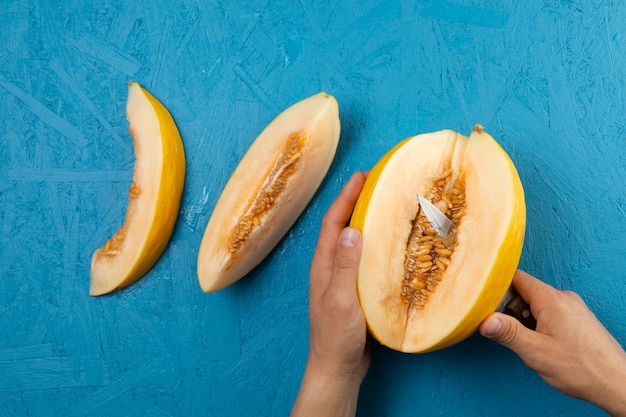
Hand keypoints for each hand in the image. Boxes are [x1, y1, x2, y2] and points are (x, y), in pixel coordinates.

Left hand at [290, 172, 369, 416]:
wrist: (337, 367)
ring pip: (355, 242)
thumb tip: (352, 229)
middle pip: (343, 226)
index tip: (361, 175)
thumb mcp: (340, 299)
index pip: (333, 222)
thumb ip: (345, 266)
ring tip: (388, 207)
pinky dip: (377, 247)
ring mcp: (343, 279)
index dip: (346, 197)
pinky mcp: (355, 291)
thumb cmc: (335, 337)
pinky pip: (366, 260)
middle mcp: (331, 267)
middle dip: (357, 202)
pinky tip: (393, 247)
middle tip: (378, 184)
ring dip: (368, 222)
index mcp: (323, 264)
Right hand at [480, 270, 625, 415]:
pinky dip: (540, 325)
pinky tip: (545, 345)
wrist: (617, 383)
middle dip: (512, 310)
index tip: (484, 300)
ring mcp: (572, 307)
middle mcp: (564, 298)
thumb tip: (485, 320)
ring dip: (526, 320)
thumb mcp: (536, 352)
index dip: (497, 287)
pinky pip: (550, 312)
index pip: (516, 278)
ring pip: (537, 304)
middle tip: (511, 333)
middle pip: (525, 292)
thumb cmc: (582, 369)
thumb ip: (509, 333)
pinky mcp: (577, 318)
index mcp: (552, 300)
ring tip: (532, 343)